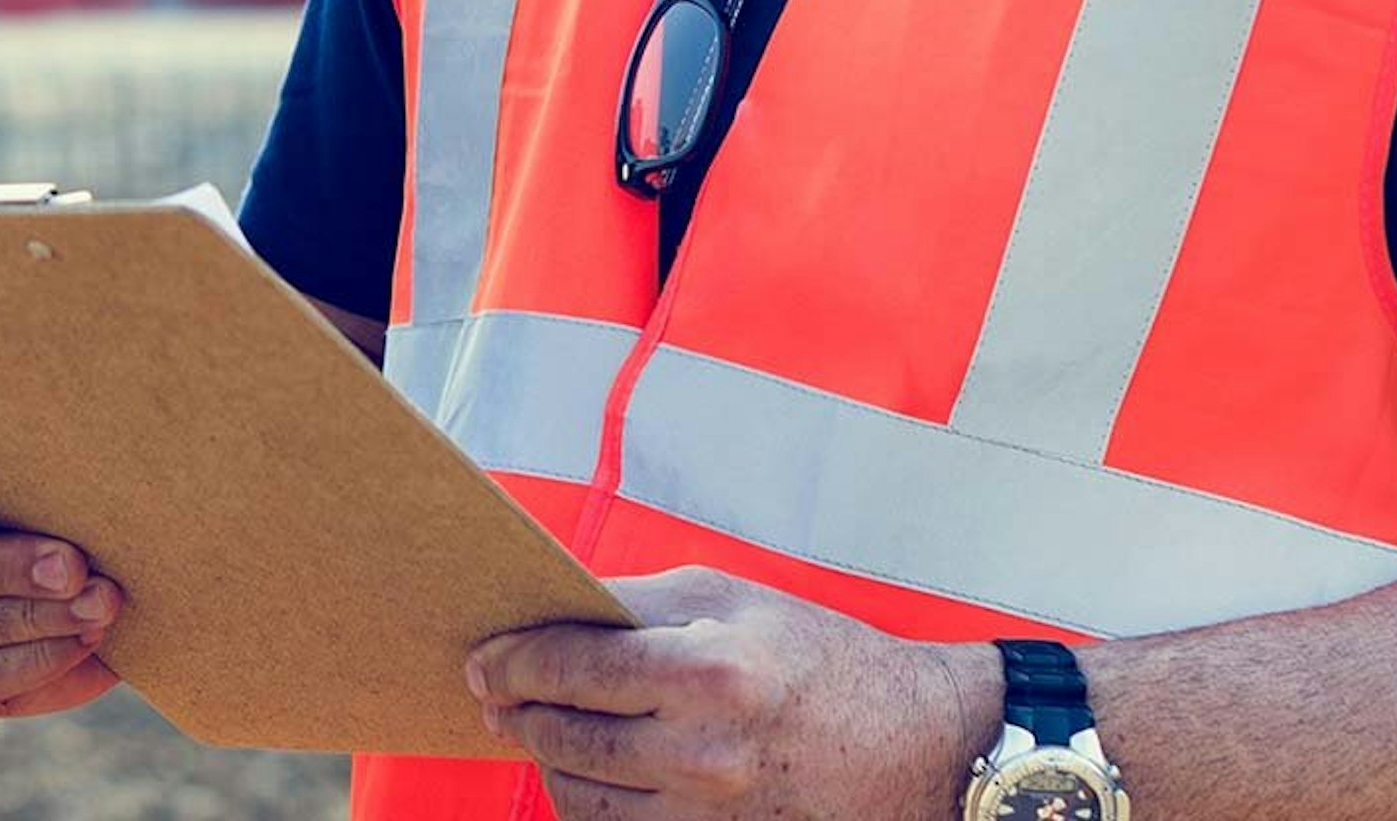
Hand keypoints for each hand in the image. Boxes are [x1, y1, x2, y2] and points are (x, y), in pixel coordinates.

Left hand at [469, 567, 997, 819]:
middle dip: (516, 712)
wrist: (912, 745)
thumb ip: (638, 603)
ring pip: (582, 797)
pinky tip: (584, 770)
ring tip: (537, 728)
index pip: (574, 667)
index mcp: (709, 673)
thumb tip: (557, 610)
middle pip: (566, 738)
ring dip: (546, 761)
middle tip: (491, 692)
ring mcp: (709, 814)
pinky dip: (588, 801)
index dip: (513, 662)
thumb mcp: (731, 597)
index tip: (483, 659)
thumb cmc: (817, 657)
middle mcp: (703, 753)